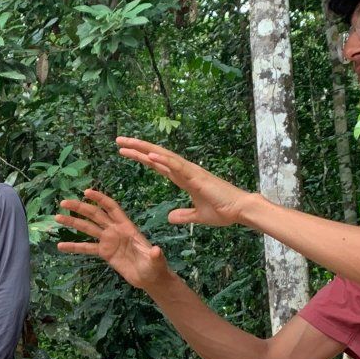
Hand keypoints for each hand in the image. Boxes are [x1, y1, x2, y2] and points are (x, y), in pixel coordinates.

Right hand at [56, 188, 170, 290]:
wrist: (150, 278)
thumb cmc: (155, 266)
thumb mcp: (156, 261)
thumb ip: (155, 255)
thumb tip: (157, 251)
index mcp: (127, 227)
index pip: (111, 208)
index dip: (100, 199)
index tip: (86, 192)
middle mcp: (115, 230)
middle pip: (95, 215)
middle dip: (80, 208)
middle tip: (64, 202)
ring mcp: (108, 241)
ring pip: (88, 229)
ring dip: (73, 223)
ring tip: (57, 217)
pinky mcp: (104, 253)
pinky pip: (87, 248)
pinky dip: (74, 247)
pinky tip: (61, 246)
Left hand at [116, 137, 253, 227]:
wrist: (240, 211)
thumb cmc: (224, 211)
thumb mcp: (197, 216)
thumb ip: (183, 215)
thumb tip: (169, 218)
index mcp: (184, 178)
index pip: (158, 165)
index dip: (141, 158)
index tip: (125, 152)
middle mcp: (185, 171)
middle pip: (156, 156)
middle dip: (137, 148)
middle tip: (119, 141)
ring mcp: (190, 172)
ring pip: (163, 157)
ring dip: (145, 149)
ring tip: (127, 142)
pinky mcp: (196, 177)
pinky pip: (176, 167)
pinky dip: (163, 160)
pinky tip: (149, 155)